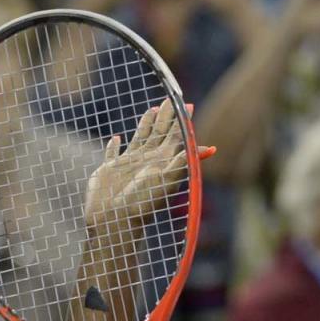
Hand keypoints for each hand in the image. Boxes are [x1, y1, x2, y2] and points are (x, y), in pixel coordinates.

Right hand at [84, 100, 212, 231]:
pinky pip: (112, 154)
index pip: (175, 135)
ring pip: (139, 138)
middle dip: (166, 116)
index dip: (181, 119)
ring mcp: (128, 165)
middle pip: (159, 132)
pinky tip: (115, 138)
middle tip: (171, 98)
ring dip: (145, 124)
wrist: (115, 222)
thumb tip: (210, 149)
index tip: (187, 103)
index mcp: (162, 161)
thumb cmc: (142, 202)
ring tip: (151, 110)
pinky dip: (113, 146)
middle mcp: (147, 160)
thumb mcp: (167, 179)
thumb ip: (184, 161)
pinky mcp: (109, 170)